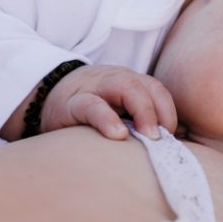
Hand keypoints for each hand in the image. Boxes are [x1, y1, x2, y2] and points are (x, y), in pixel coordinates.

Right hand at [42, 64, 176, 139]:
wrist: (45, 97)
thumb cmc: (90, 111)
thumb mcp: (116, 111)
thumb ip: (140, 122)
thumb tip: (176, 141)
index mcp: (129, 84)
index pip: (156, 90)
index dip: (168, 111)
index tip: (173, 137)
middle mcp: (115, 81)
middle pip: (145, 86)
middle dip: (159, 111)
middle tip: (162, 138)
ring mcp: (94, 88)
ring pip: (125, 87)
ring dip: (142, 110)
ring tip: (149, 136)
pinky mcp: (73, 103)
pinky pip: (92, 106)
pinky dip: (107, 119)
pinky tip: (117, 135)